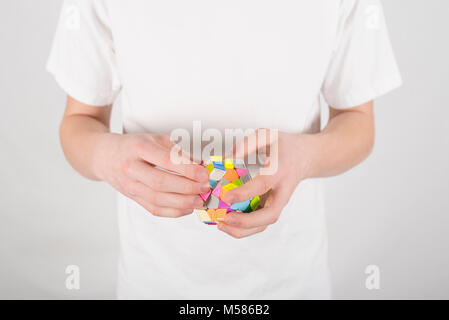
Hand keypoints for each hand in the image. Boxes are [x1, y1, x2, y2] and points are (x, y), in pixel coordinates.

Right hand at [94, 133, 209, 216]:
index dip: (187, 169)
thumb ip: (177, 152)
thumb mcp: (155, 139)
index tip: (204, 174)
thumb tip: (201, 165)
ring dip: (182, 203)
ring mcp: (129, 185)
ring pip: (157, 199)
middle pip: (160, 183)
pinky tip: (187, 208)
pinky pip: (153, 209)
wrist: (104, 156)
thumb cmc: (134, 145)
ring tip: (199, 200)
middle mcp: (131, 168)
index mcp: (138, 148)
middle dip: (187, 188)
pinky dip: (172, 212)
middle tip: (204, 188)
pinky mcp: (132, 198)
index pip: (165, 161)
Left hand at [218, 129, 315, 237]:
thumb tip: (226, 159)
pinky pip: (261, 222)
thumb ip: (246, 144)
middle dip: (247, 221)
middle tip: (225, 219)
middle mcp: (282, 190)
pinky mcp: (274, 207)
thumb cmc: (284, 145)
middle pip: (270, 214)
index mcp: (280, 171)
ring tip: (222, 226)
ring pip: (265, 223)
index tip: (226, 195)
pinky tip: (228, 224)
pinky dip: (245, 228)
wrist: (306, 157)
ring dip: (244, 230)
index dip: (244, 193)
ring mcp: (280, 202)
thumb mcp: (267, 135)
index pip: (262, 185)